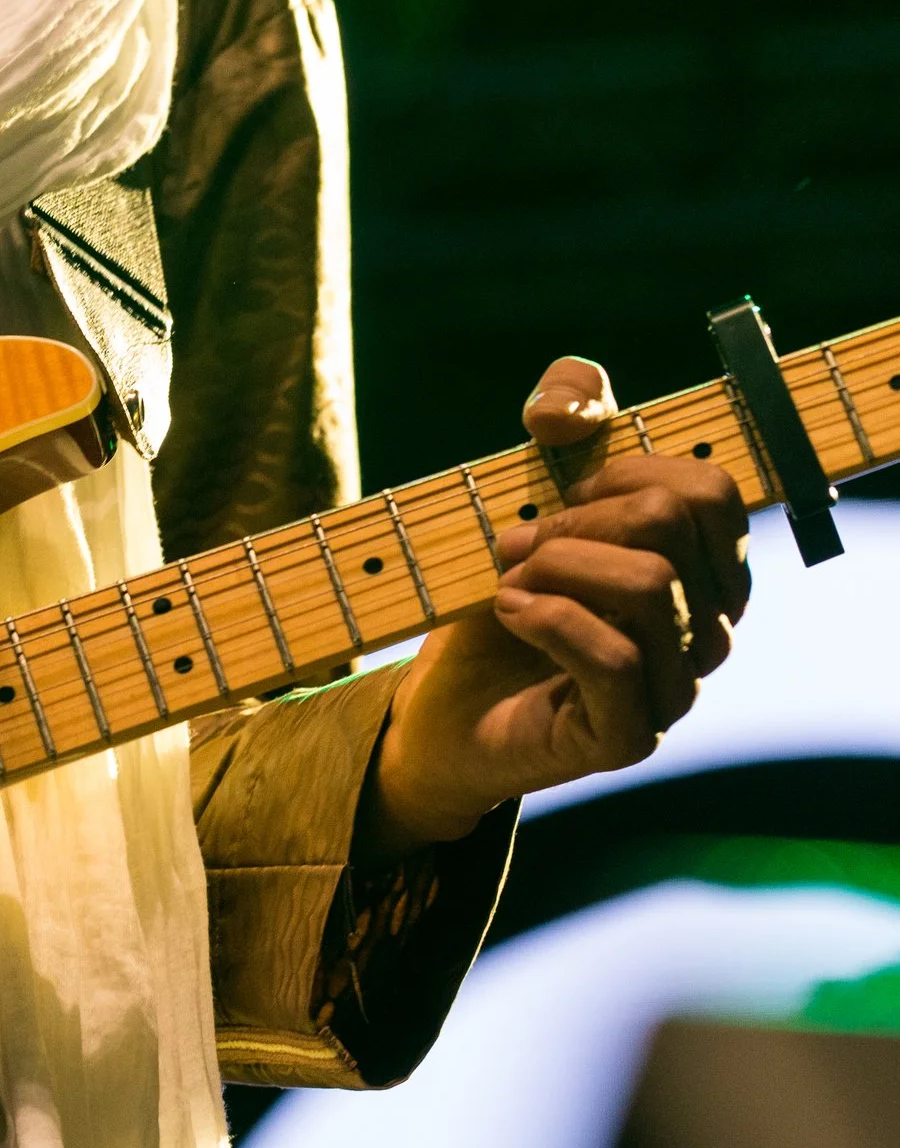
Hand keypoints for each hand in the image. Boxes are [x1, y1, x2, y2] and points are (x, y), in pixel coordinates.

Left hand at [364, 356, 750, 855]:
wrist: (439, 709)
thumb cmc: (495, 601)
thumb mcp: (524, 492)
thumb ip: (561, 414)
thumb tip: (557, 413)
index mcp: (703, 570)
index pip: (709, 490)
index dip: (625, 472)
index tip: (560, 494)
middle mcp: (709, 627)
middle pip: (673, 527)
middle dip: (575, 520)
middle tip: (513, 545)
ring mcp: (677, 686)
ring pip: (650, 586)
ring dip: (555, 567)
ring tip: (505, 580)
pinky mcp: (631, 735)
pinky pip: (615, 656)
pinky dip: (548, 619)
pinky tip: (507, 612)